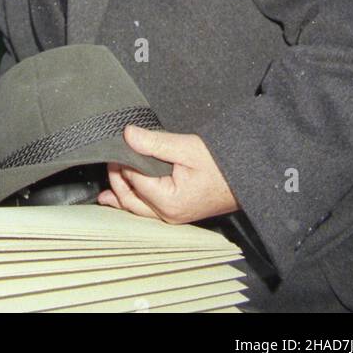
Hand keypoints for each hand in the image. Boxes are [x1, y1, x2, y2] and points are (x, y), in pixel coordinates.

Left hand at [97, 125, 238, 223]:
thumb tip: (127, 135)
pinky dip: (132, 202)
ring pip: (137, 208)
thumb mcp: (187, 147)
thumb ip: (155, 142)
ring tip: (105, 185)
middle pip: (130, 199)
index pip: (133, 180)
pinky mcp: (176, 213)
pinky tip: (120, 198)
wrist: (247, 178)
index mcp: (168, 201)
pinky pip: (147, 210)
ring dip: (120, 194)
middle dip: (116, 179)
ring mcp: (172, 217)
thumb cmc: (221, 164)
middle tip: (111, 156)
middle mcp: (168, 215)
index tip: (116, 143)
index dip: (122, 161)